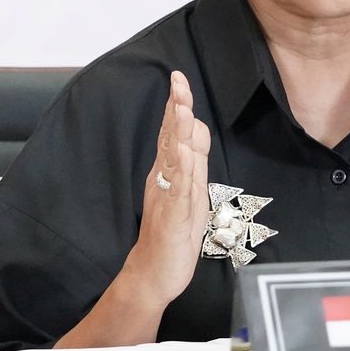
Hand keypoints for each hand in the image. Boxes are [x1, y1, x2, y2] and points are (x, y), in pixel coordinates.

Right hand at [122, 70, 211, 307]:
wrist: (155, 272)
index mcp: (169, 171)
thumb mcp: (190, 189)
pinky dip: (180, 171)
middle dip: (176, 108)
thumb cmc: (173, 231)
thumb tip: (195, 127)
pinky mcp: (174, 216)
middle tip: (178, 81)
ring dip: (177, 132)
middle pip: (170, 138)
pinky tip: (182, 154)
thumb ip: (192, 159)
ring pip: (173, 159)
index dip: (177, 105)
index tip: (179, 78)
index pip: (173, 132)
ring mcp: (169, 196)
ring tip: (181, 108)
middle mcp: (166, 179)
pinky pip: (177, 191)